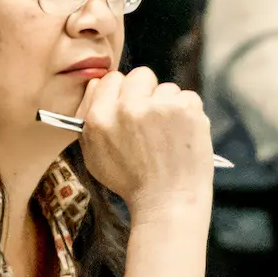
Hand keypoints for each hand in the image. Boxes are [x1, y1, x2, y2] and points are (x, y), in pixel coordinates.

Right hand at [76, 68, 212, 215]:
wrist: (168, 201)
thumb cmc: (131, 182)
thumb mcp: (94, 156)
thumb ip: (90, 119)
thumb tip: (97, 86)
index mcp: (99, 118)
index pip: (110, 79)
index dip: (121, 92)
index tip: (129, 104)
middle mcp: (126, 109)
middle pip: (140, 76)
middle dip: (146, 92)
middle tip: (151, 117)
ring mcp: (158, 107)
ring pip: (166, 88)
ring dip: (168, 105)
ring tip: (167, 134)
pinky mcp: (186, 109)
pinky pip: (187, 97)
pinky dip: (188, 114)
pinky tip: (181, 135)